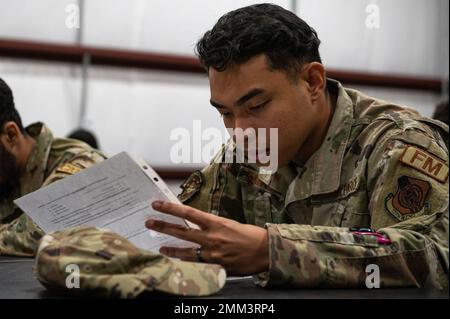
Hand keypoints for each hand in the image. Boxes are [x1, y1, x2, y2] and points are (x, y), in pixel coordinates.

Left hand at [145, 200, 268, 275]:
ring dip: (170, 248)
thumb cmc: (249, 235)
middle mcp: (211, 237)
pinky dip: (186, 262)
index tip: (157, 204)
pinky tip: (178, 261)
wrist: (264, 251)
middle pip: (181, 230)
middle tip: (149, 222)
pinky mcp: (215, 266)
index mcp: (215, 222)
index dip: (170, 208)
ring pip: (185, 250)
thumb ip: (211, 225)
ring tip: (160, 246)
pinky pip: (196, 264)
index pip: (188, 212)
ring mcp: (212, 253)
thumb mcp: (229, 224)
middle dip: (163, 226)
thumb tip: (195, 223)